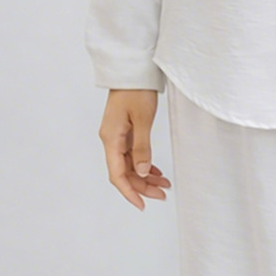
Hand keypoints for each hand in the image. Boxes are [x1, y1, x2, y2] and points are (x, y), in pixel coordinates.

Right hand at [99, 89, 171, 208]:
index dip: (129, 192)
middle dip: (142, 186)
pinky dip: (144, 164)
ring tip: (164, 184)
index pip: (117, 175)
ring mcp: (116, 136)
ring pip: (129, 165)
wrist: (132, 70)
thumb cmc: (136, 90)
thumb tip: (143, 172)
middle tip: (163, 194)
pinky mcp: (124, 131)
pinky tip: (157, 171)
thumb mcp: (142, 119)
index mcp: (111, 139)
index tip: (142, 205)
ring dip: (145, 176)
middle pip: (124, 172)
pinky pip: (132, 155)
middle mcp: (110, 140)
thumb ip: (142, 147)